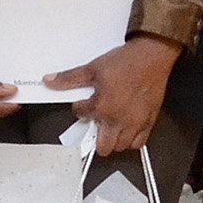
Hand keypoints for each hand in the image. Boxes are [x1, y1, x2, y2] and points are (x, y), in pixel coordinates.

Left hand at [43, 35, 181, 157]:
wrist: (151, 55)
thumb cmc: (127, 62)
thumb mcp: (93, 68)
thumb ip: (69, 78)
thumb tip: (50, 81)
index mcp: (101, 106)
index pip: (81, 115)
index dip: (80, 108)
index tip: (84, 103)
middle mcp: (117, 119)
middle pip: (102, 146)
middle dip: (96, 138)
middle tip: (96, 124)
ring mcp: (134, 123)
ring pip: (120, 147)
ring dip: (113, 139)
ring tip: (111, 127)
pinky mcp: (149, 121)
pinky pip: (139, 143)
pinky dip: (132, 140)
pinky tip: (127, 130)